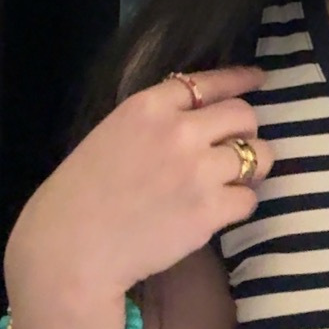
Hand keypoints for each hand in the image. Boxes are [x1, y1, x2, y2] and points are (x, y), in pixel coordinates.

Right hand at [4, 65, 273, 303]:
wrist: (70, 249)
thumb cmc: (80, 196)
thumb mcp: (112, 135)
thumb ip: (154, 122)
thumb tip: (196, 120)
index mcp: (149, 107)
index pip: (209, 82)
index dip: (239, 79)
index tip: (257, 79)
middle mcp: (179, 131)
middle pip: (243, 115)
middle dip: (247, 130)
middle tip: (239, 147)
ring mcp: (198, 170)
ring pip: (258, 155)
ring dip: (252, 168)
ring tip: (235, 181)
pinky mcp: (209, 210)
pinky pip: (248, 199)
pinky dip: (239, 204)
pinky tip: (220, 211)